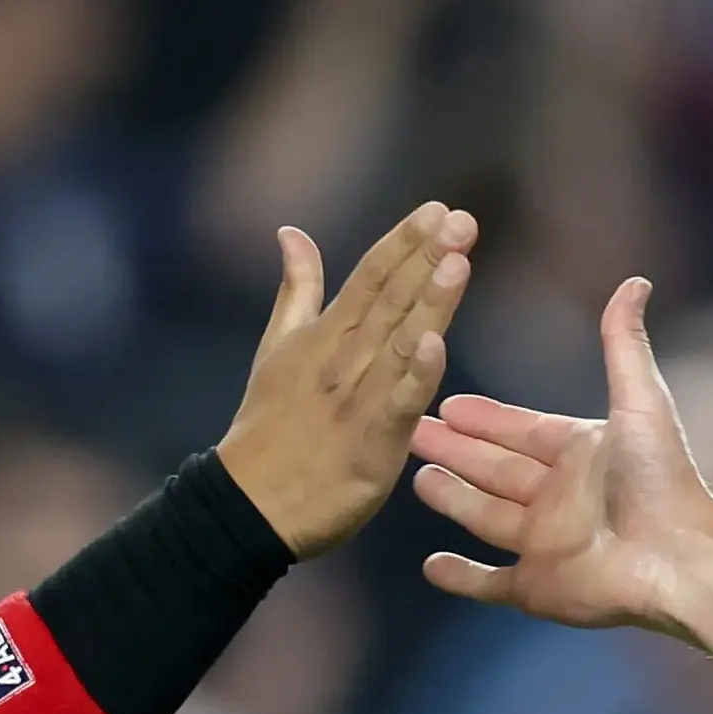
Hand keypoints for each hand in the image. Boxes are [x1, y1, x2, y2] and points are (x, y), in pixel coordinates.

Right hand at [216, 202, 475, 556]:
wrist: (251, 504)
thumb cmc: (268, 425)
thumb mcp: (278, 348)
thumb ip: (297, 289)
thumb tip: (292, 232)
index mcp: (323, 336)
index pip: (369, 277)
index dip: (404, 242)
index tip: (437, 209)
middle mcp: (342, 361)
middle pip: (389, 301)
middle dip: (426, 258)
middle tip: (461, 220)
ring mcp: (357, 401)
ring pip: (399, 344)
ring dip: (429, 302)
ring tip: (457, 262)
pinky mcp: (372, 444)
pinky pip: (398, 405)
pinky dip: (415, 375)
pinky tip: (435, 344)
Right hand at [409, 277, 712, 636]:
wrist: (678, 559)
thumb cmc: (659, 481)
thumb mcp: (639, 402)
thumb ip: (624, 344)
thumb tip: (635, 281)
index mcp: (579, 455)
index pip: (521, 430)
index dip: (485, 418)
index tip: (446, 402)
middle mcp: (558, 498)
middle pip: (493, 469)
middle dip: (454, 450)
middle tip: (411, 430)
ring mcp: (545, 546)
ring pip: (484, 517)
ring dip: (452, 499)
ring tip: (416, 477)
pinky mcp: (537, 589)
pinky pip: (490, 583)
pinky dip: (461, 576)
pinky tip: (430, 565)